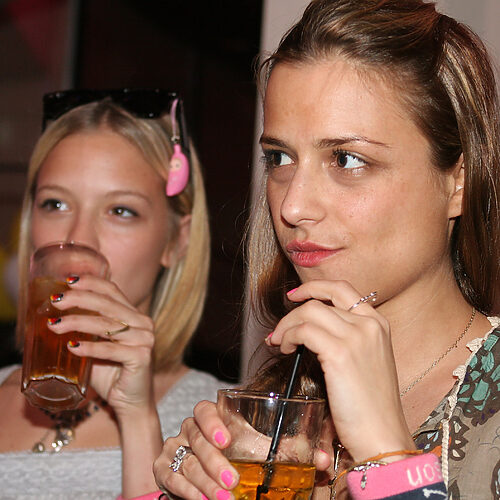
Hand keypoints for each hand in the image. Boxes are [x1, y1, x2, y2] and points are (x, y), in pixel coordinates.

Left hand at [48, 274, 155, 417]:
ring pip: (107, 325)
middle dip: (79, 299)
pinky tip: (73, 348)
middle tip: (56, 300)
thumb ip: (85, 331)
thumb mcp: (98, 346)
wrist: (132, 403)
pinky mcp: (142, 357)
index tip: (68, 280)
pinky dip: (90, 348)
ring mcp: (145, 340)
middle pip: (108, 303)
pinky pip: (111, 350)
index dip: (91, 282)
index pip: (113, 291)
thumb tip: (52, 318)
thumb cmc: (112, 374)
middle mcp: (143, 323)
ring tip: (54, 325)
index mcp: (134, 316)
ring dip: (78, 323)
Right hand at [153, 401, 331, 499]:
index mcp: (211, 418)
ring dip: (205, 483)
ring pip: (187, 462)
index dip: (212, 422)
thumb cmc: (239, 459)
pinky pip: (171, 477)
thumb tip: (322, 458)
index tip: (226, 438)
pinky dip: (188, 491)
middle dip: (214, 462)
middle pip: (196, 439)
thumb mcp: (260, 453)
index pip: (204, 410)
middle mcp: (190, 430)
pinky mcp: (163, 467)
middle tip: (232, 480)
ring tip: (224, 498)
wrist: (209, 479)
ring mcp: (174, 448)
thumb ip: (289, 453)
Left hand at [267, 280, 414, 460]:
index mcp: (378, 324)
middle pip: (319, 301)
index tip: (296, 295)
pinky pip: (303, 331)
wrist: (383, 437)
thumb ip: (347, 340)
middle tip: (279, 331)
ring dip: (286, 325)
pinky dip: (287, 336)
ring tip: (280, 343)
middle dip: (292, 313)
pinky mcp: (340, 353)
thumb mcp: (367, 362)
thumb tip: (312, 330)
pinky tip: (286, 349)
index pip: (342, 289)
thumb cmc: (371, 408)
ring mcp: (356, 337)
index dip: (314, 288)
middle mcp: (369, 325)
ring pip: (308, 311)